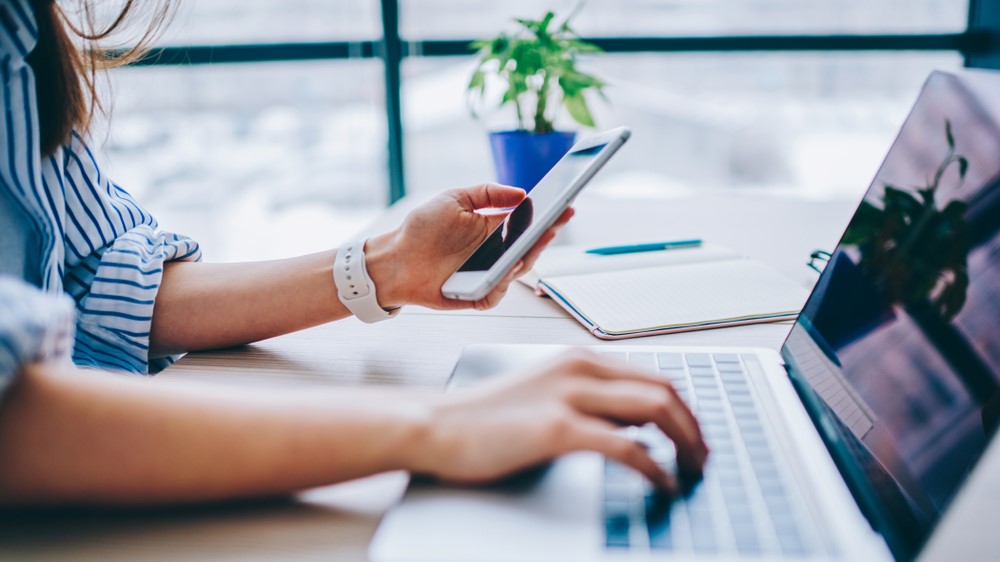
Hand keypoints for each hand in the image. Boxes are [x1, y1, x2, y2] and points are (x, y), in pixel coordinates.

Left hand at [365, 183, 573, 309]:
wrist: (395, 258)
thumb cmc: (422, 229)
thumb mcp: (454, 199)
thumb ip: (488, 193)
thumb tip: (521, 193)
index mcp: (494, 228)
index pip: (529, 222)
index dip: (548, 215)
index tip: (565, 204)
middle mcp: (495, 253)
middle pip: (530, 247)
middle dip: (546, 234)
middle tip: (556, 222)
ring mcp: (488, 274)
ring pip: (518, 270)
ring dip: (528, 256)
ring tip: (536, 240)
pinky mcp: (477, 295)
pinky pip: (497, 291)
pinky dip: (504, 282)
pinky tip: (507, 269)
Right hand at [404, 349, 708, 491]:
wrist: (438, 425)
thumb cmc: (486, 417)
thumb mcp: (546, 394)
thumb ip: (590, 401)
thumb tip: (636, 423)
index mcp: (580, 359)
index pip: (654, 376)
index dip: (684, 408)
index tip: (695, 435)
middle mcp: (581, 368)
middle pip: (664, 389)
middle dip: (694, 425)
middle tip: (704, 456)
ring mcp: (570, 395)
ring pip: (656, 409)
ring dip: (685, 442)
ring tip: (693, 469)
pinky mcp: (558, 428)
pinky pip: (627, 446)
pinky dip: (655, 466)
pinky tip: (662, 482)